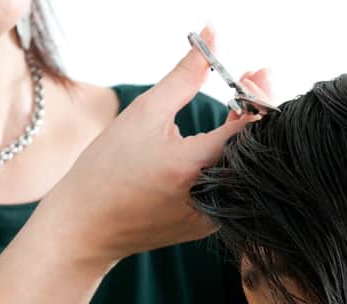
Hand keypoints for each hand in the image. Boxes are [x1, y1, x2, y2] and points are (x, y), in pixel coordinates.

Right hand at [38, 25, 264, 270]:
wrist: (87, 226)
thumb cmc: (107, 168)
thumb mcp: (144, 113)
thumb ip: (185, 75)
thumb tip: (213, 33)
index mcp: (193, 168)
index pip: (249, 127)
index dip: (257, 97)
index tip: (254, 74)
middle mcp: (211, 197)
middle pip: (255, 148)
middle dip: (259, 110)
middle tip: (253, 78)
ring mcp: (214, 217)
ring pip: (247, 168)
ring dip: (247, 134)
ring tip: (239, 103)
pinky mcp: (210, 226)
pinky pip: (234, 186)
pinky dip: (233, 158)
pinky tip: (225, 136)